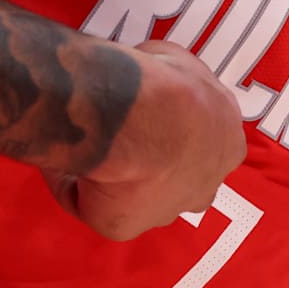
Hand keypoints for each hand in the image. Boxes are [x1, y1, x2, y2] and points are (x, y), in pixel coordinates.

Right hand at [44, 40, 245, 240]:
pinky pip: (92, 204)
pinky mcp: (124, 226)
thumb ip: (169, 79)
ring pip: (136, 198)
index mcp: (226, 144)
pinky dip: (74, 185)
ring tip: (86, 145)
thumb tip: (142, 82)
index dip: (176, 132)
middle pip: (178, 181)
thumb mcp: (178, 61)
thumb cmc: (169, 82)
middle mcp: (204, 185)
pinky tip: (62, 157)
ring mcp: (165, 211)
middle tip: (122, 139)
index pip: (204, 146)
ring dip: (116, 179)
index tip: (150, 116)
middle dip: (153, 165)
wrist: (146, 116)